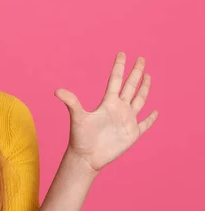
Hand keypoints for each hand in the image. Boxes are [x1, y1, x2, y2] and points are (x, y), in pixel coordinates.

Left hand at [54, 52, 158, 173]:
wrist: (86, 157)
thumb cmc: (80, 138)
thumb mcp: (77, 118)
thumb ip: (70, 103)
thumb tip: (56, 91)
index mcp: (107, 103)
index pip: (115, 80)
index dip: (119, 67)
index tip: (121, 53)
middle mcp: (118, 109)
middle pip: (130, 86)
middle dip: (136, 72)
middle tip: (141, 58)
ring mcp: (126, 120)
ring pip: (139, 101)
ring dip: (144, 89)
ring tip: (148, 76)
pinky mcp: (132, 134)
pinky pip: (145, 124)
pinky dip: (151, 118)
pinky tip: (155, 111)